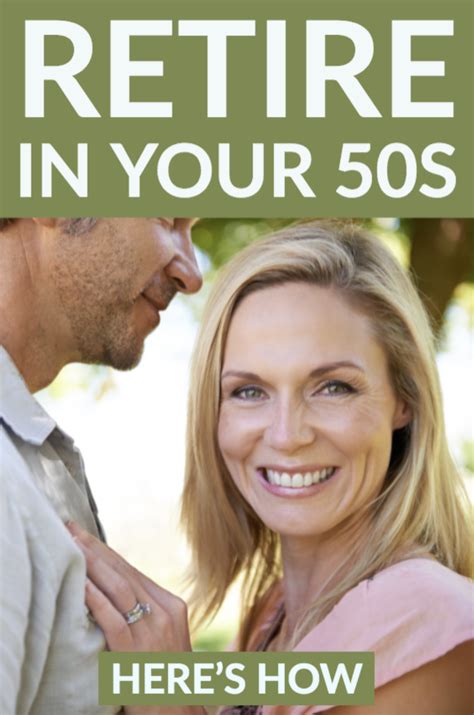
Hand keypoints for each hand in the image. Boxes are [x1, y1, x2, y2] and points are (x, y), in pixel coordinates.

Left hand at [67, 521, 191, 652]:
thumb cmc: (166, 681)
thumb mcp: (165, 642)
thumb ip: (146, 618)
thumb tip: (112, 596)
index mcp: (172, 606)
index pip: (133, 572)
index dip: (106, 552)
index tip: (83, 536)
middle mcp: (165, 612)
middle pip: (125, 573)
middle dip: (95, 549)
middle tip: (70, 529)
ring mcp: (152, 631)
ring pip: (119, 588)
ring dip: (92, 564)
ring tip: (70, 546)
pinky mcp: (135, 653)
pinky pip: (112, 619)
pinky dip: (95, 599)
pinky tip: (80, 584)